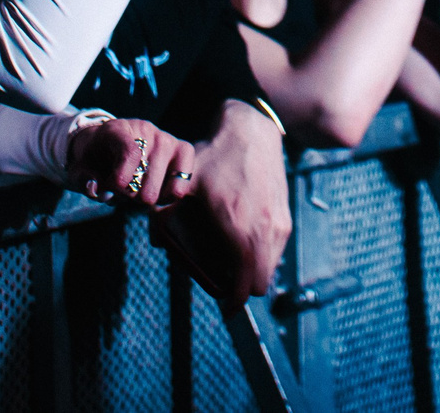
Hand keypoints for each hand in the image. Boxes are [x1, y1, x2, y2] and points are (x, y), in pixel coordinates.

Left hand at [69, 118, 197, 210]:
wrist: (113, 144)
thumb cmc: (96, 158)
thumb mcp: (80, 167)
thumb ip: (82, 178)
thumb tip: (96, 189)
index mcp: (118, 129)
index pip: (130, 154)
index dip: (121, 179)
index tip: (111, 188)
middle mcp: (146, 130)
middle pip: (141, 180)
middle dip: (125, 194)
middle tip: (119, 190)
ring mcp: (168, 139)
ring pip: (156, 191)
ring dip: (140, 200)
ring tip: (135, 189)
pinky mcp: (184, 151)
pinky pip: (179, 190)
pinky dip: (163, 199)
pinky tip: (154, 191)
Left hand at [156, 101, 290, 299]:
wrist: (252, 130)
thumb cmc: (217, 156)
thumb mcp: (186, 182)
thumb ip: (165, 212)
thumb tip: (154, 240)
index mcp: (239, 225)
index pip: (247, 281)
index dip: (235, 301)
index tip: (226, 309)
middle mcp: (265, 228)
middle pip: (261, 282)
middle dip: (243, 288)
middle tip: (223, 282)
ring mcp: (279, 222)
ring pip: (271, 267)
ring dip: (254, 271)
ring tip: (232, 263)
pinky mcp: (285, 215)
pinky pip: (276, 250)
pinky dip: (263, 255)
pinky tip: (244, 243)